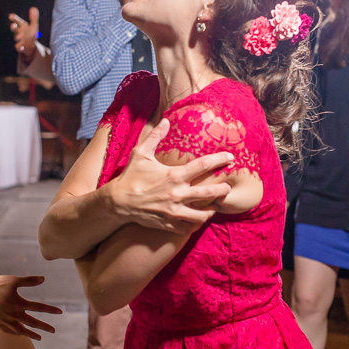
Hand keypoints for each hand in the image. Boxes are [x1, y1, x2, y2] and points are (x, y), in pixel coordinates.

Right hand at [0, 275, 61, 340]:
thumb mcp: (13, 280)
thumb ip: (29, 281)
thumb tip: (43, 279)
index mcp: (20, 304)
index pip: (39, 307)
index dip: (50, 309)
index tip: (60, 312)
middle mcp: (14, 315)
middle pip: (32, 323)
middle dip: (44, 327)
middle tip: (53, 331)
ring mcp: (6, 321)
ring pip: (21, 330)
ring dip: (31, 334)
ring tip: (39, 338)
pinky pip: (9, 331)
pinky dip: (16, 334)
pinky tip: (19, 335)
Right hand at [9, 7, 38, 60]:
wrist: (30, 46)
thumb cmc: (30, 34)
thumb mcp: (33, 25)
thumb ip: (34, 18)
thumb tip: (34, 8)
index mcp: (21, 26)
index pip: (17, 21)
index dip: (14, 18)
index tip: (11, 16)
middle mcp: (19, 32)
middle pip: (14, 29)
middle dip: (13, 27)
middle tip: (13, 25)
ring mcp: (19, 40)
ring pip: (16, 38)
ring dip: (17, 37)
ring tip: (18, 37)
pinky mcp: (21, 47)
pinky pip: (19, 47)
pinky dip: (20, 47)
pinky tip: (21, 47)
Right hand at [107, 119, 232, 234]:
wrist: (118, 202)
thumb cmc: (130, 176)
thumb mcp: (141, 153)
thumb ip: (155, 136)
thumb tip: (165, 120)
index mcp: (174, 175)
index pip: (203, 166)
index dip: (219, 160)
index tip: (230, 158)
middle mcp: (178, 194)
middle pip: (210, 193)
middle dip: (223, 189)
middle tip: (228, 187)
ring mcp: (174, 211)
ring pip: (202, 215)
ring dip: (212, 211)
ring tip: (215, 206)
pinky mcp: (169, 223)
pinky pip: (188, 228)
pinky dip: (196, 225)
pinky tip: (198, 220)